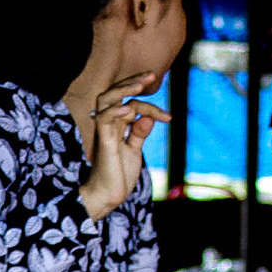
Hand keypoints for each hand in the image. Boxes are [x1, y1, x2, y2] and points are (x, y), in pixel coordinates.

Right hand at [78, 73, 170, 220]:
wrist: (108, 196)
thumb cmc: (118, 175)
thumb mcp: (134, 151)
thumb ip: (138, 133)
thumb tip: (148, 118)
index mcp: (116, 127)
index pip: (132, 105)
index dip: (151, 106)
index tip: (168, 117)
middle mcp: (108, 125)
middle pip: (114, 93)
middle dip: (132, 81)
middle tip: (151, 75)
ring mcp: (105, 132)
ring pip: (106, 100)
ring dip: (123, 89)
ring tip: (140, 84)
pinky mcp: (104, 142)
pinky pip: (104, 119)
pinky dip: (116, 110)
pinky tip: (130, 108)